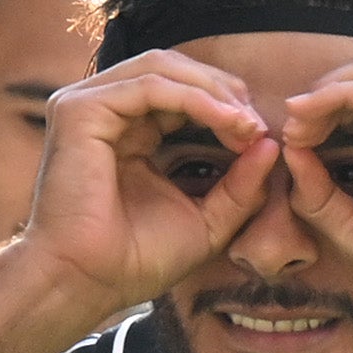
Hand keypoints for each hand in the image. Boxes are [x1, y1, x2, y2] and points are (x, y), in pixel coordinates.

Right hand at [19, 50, 278, 319]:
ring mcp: (88, 106)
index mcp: (127, 132)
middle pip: (173, 69)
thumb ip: (240, 184)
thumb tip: (271, 143)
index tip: (261, 136)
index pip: (180, 91)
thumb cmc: (137, 261)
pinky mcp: (80, 111)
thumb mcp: (207, 219)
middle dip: (222, 90)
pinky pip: (150, 86)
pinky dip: (194, 99)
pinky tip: (225, 121)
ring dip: (213, 91)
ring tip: (246, 123)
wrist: (89, 283)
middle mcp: (104, 112)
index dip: (225, 104)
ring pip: (163, 68)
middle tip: (257, 124)